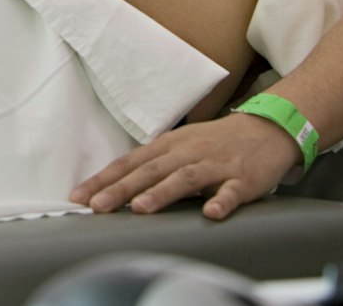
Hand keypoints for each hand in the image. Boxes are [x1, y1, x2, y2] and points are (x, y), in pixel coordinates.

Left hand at [70, 113, 302, 219]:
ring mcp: (214, 165)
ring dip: (161, 193)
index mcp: (167, 147)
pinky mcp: (242, 179)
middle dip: (120, 189)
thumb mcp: (179, 147)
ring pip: (184, 178)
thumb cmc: (215, 143)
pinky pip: (231, 191)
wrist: (265, 129)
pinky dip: (221, 202)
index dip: (103, 179)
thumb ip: (152, 166)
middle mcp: (186, 153)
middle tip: (97, 206)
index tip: (78, 196)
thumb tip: (116, 186)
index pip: (128, 163)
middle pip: (149, 171)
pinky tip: (212, 214)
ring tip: (140, 209)